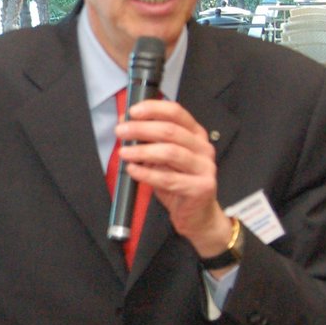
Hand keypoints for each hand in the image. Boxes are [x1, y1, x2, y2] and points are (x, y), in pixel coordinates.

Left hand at [116, 98, 232, 256]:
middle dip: (141, 129)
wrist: (197, 216)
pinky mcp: (201, 188)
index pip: (176, 112)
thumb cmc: (179, 183)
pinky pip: (169, 179)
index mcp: (196, 135)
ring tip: (124, 152)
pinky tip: (133, 170)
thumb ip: (148, 140)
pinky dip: (147, 173)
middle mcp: (203, 148)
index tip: (132, 111)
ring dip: (143, 151)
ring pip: (170, 152)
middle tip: (120, 131)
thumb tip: (124, 122)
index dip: (153, 109)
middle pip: (170, 131)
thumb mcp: (162, 157)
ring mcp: (205, 168)